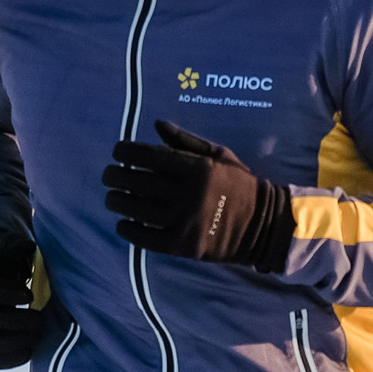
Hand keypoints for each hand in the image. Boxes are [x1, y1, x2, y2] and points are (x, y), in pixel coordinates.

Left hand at [102, 120, 294, 271]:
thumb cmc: (239, 185)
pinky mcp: (182, 246)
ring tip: (112, 197)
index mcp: (198, 168)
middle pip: (137, 182)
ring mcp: (184, 222)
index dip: (126, 152)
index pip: (150, 156)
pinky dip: (128, 229)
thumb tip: (156, 125)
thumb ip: (186, 141)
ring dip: (117, 201)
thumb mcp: (219, 155)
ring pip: (136, 209)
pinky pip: (145, 237)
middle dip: (115, 176)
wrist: (263, 225)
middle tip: (108, 175)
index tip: (117, 152)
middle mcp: (189, 194)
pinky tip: (123, 222)